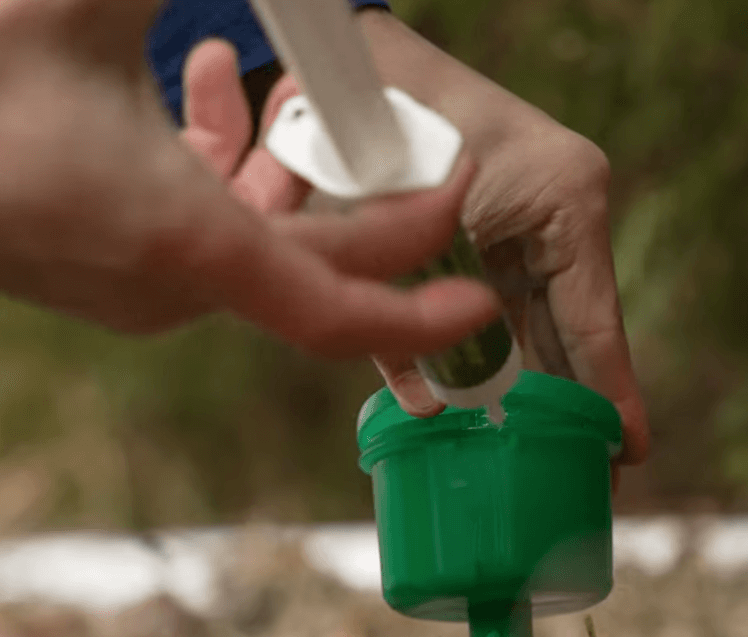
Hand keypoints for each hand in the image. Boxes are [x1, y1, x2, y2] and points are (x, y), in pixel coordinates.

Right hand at [0, 1, 497, 358]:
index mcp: (189, 244)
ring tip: (236, 76)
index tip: (478, 290)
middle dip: (364, 203)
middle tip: (393, 136)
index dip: (417, 312)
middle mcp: (175, 287)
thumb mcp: (88, 6)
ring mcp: (143, 289)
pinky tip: (195, 95)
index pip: (338, 311)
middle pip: (314, 264)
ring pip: (256, 240)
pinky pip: (204, 234)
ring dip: (278, 169)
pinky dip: (224, 177)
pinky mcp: (115, 273)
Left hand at [358, 11, 649, 464]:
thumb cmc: (396, 112)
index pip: (595, 322)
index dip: (612, 392)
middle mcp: (556, 225)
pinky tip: (473, 413)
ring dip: (527, 397)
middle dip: (575, 409)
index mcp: (567, 203)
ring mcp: (522, 235)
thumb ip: (422, 312)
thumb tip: (431, 406)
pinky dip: (467, 364)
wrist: (354, 70)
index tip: (632, 450)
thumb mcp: (419, 218)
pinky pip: (481, 317)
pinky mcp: (482, 244)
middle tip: (593, 478)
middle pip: (571, 338)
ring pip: (529, 336)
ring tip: (545, 462)